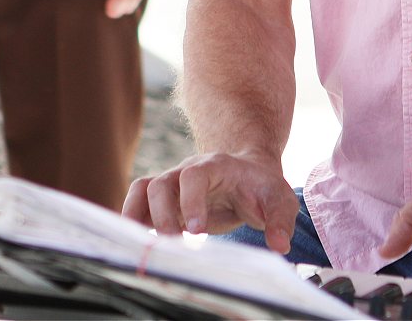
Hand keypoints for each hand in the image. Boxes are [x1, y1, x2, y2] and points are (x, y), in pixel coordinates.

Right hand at [123, 151, 297, 252]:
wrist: (249, 174)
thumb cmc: (262, 186)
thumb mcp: (279, 199)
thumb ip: (280, 220)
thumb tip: (279, 245)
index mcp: (215, 166)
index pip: (194, 175)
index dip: (191, 201)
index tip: (197, 231)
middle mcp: (188, 171)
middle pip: (162, 182)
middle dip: (163, 215)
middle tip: (174, 244)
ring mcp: (174, 184)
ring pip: (143, 189)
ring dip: (138, 216)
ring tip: (143, 244)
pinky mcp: (166, 201)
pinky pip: (139, 202)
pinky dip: (131, 219)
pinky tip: (133, 242)